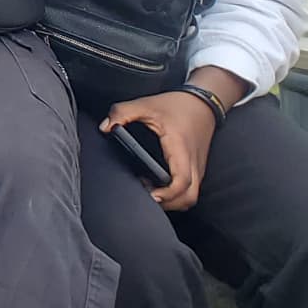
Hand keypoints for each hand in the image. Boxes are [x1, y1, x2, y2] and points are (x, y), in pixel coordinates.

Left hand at [105, 91, 217, 212]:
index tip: (150, 195)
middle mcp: (193, 163)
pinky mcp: (197, 169)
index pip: (182, 181)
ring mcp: (198, 168)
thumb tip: (105, 128)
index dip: (167, 194)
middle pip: (189, 198)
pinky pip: (190, 189)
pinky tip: (158, 185)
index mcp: (181, 149)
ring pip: (191, 196)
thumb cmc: (176, 105)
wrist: (201, 103)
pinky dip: (177, 194)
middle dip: (169, 204)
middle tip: (147, 197)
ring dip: (173, 201)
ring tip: (150, 192)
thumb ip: (122, 113)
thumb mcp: (146, 104)